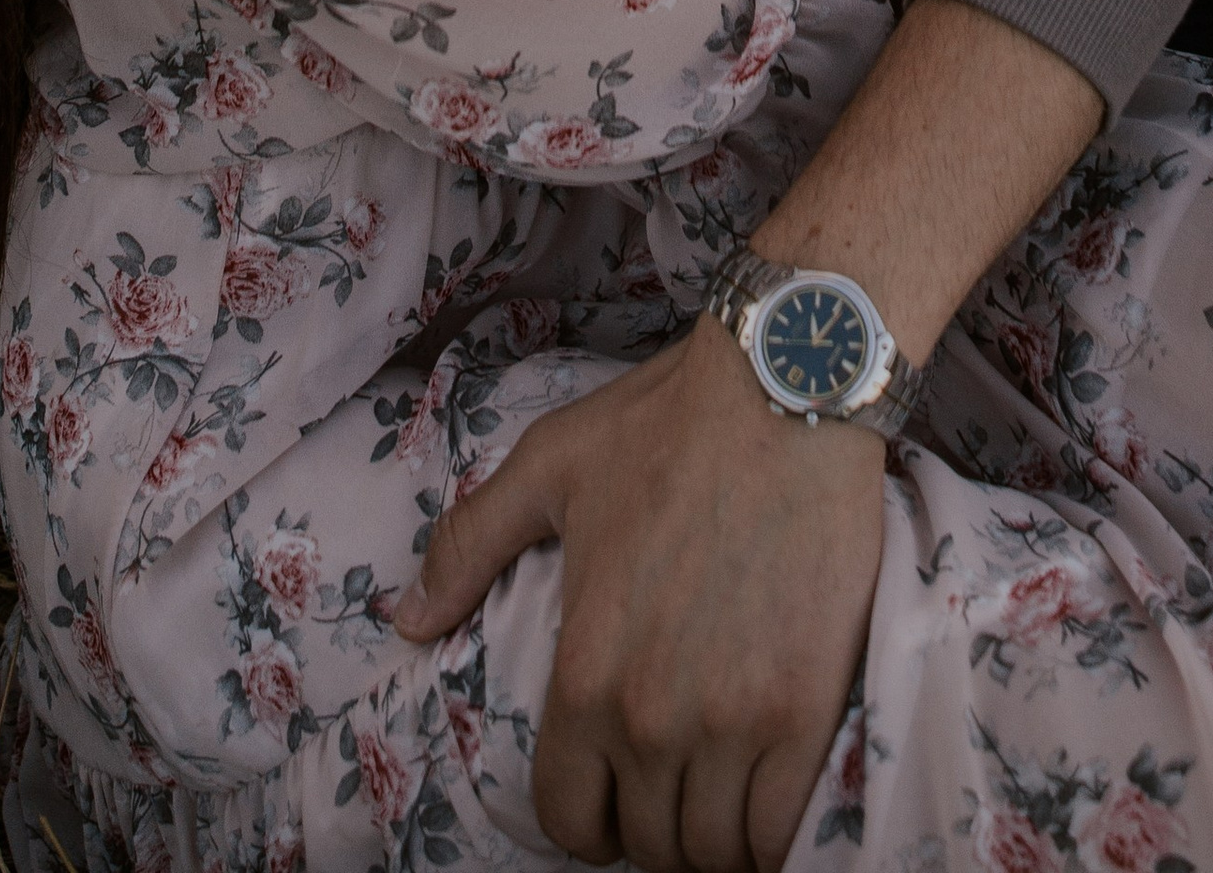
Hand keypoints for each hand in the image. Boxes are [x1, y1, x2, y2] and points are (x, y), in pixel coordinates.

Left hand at [394, 317, 881, 870]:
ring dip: (717, 837)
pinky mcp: (805, 711)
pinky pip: (782, 832)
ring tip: (725, 793)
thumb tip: (407, 620)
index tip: (614, 796)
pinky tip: (774, 795)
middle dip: (657, 829)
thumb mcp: (549, 466)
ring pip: (716, 852)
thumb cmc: (667, 422)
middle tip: (676, 789)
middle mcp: (651, 718)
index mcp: (584, 672)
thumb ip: (469, 546)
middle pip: (652, 846)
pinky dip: (775, 834)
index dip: (589, 822)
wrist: (789, 386)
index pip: (571, 819)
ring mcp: (732, 722)